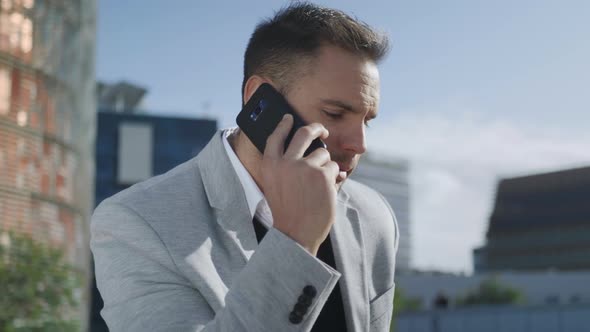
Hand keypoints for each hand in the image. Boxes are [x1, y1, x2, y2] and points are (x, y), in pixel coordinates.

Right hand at [260, 114, 345, 255]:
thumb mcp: (277, 186)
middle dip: (316, 127)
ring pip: (323, 154)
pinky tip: (325, 193)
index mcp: (270, 165)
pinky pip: (334, 168)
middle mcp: (286, 162)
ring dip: (325, 167)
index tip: (289, 118)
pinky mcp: (323, 174)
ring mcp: (305, 166)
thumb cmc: (287, 212)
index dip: (283, 124)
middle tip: (322, 130)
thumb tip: (316, 149)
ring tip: (318, 187)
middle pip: (304, 133)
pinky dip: (334, 179)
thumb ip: (288, 167)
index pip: (275, 136)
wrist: (295, 233)